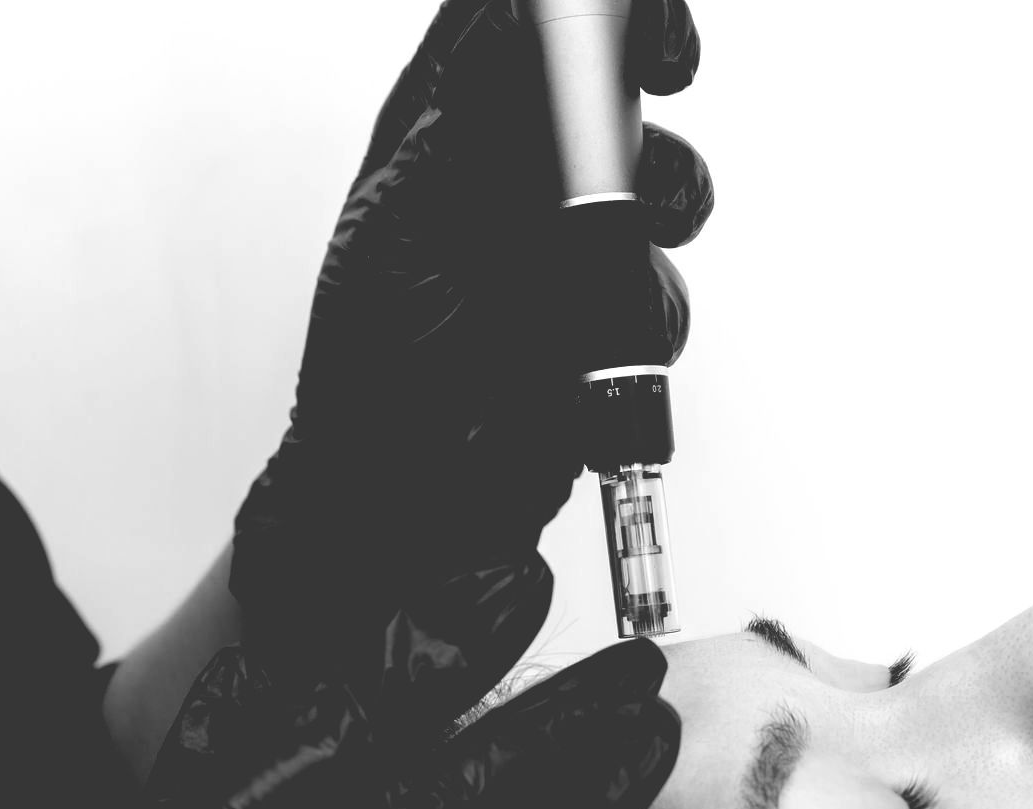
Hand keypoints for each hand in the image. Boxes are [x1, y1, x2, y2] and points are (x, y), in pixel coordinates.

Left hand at [230, 0, 712, 683]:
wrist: (409, 533)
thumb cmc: (374, 393)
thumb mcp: (409, 230)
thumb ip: (473, 118)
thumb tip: (519, 18)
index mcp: (436, 137)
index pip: (514, 24)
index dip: (586, 17)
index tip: (637, 35)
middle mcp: (501, 186)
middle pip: (602, 92)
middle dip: (637, 108)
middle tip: (656, 108)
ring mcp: (555, 259)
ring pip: (654, 189)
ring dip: (655, 222)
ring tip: (616, 268)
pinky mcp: (597, 329)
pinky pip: (659, 290)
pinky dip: (649, 319)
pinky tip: (604, 353)